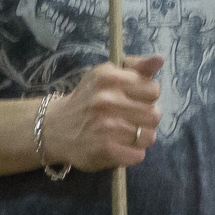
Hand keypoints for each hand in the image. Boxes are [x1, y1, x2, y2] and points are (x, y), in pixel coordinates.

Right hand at [45, 56, 163, 171]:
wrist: (55, 128)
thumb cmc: (88, 100)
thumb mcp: (106, 76)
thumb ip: (135, 67)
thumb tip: (159, 59)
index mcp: (109, 77)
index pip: (153, 89)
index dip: (147, 97)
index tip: (134, 100)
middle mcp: (107, 100)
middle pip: (155, 114)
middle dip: (146, 119)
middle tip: (129, 119)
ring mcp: (106, 126)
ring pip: (149, 136)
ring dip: (140, 138)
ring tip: (124, 134)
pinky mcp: (105, 149)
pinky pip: (138, 155)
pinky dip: (132, 153)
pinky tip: (119, 147)